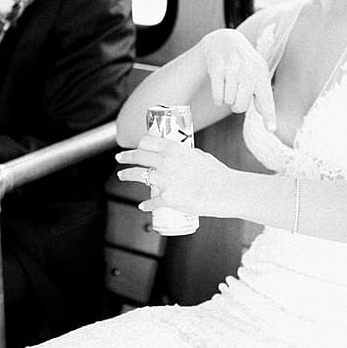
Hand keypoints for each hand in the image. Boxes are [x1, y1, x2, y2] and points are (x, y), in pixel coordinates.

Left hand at [115, 135, 229, 215]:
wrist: (227, 192)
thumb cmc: (218, 174)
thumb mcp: (200, 156)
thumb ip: (187, 155)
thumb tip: (181, 158)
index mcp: (173, 148)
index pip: (147, 141)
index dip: (138, 145)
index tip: (135, 147)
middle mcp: (165, 161)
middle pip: (137, 156)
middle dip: (125, 157)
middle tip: (120, 158)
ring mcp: (164, 180)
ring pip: (137, 175)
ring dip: (127, 175)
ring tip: (122, 176)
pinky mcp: (166, 198)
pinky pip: (151, 201)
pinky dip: (146, 204)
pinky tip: (143, 206)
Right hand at [199, 28, 275, 129]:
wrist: (225, 41)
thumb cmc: (245, 63)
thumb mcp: (258, 75)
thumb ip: (261, 95)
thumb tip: (262, 112)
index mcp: (261, 75)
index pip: (266, 100)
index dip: (269, 116)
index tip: (271, 129)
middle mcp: (249, 72)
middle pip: (240, 107)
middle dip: (236, 104)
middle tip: (236, 93)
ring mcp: (232, 69)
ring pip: (228, 101)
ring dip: (226, 97)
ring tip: (229, 84)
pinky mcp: (217, 68)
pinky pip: (217, 96)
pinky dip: (217, 97)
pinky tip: (220, 86)